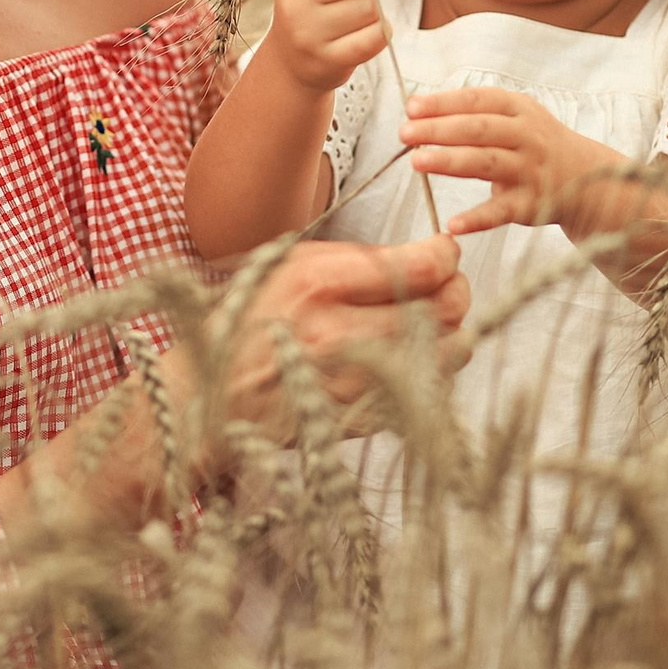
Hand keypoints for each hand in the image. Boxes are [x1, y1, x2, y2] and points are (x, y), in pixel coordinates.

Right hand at [212, 235, 470, 439]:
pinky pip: (427, 388)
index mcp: (319, 283)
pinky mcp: (362, 418)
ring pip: (448, 353)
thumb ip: (356, 260)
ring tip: (433, 321)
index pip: (422, 266)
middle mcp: (341, 333)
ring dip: (452, 332)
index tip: (445, 251)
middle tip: (448, 283)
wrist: (210, 391)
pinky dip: (430, 368)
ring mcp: (355, 382)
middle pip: (445, 310)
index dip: (446, 254)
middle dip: (457, 290)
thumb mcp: (291, 266)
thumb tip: (426, 255)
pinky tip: (410, 355)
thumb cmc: (251, 319)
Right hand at [262, 0, 405, 92]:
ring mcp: (308, 33)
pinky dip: (380, 33)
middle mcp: (294, 2)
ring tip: (350, 22)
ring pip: (369, 8)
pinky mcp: (328, 60)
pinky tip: (364, 37)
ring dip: (372, 13)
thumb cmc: (314, 12)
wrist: (292, 64)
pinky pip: (375, 36)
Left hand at [401, 86, 611, 234]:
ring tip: (417, 162)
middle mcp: (526, 136)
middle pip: (478, 129)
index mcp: (518, 108)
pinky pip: (500, 211)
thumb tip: (418, 111)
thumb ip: (474, 112)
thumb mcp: (515, 116)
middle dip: (439, 129)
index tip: (411, 107)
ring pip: (486, 163)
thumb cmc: (534, 142)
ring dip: (451, 161)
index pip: (477, 101)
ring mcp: (530, 170)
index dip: (443, 103)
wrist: (586, 177)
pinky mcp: (530, 204)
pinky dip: (477, 219)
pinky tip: (452, 224)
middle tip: (405, 133)